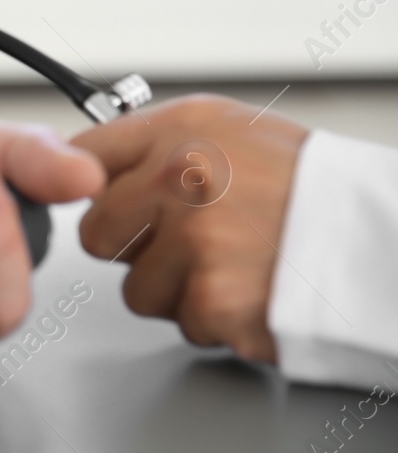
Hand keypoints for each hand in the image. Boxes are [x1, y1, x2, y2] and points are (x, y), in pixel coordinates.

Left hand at [75, 94, 306, 361]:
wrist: (378, 241)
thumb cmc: (309, 186)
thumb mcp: (230, 130)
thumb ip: (157, 145)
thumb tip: (87, 166)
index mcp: (181, 130)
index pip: (84, 155)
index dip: (87, 184)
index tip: (95, 198)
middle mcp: (180, 180)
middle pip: (96, 233)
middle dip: (135, 246)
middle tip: (189, 240)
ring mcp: (195, 243)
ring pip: (136, 289)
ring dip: (177, 289)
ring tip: (232, 264)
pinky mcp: (213, 301)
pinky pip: (183, 322)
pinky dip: (216, 319)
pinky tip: (251, 290)